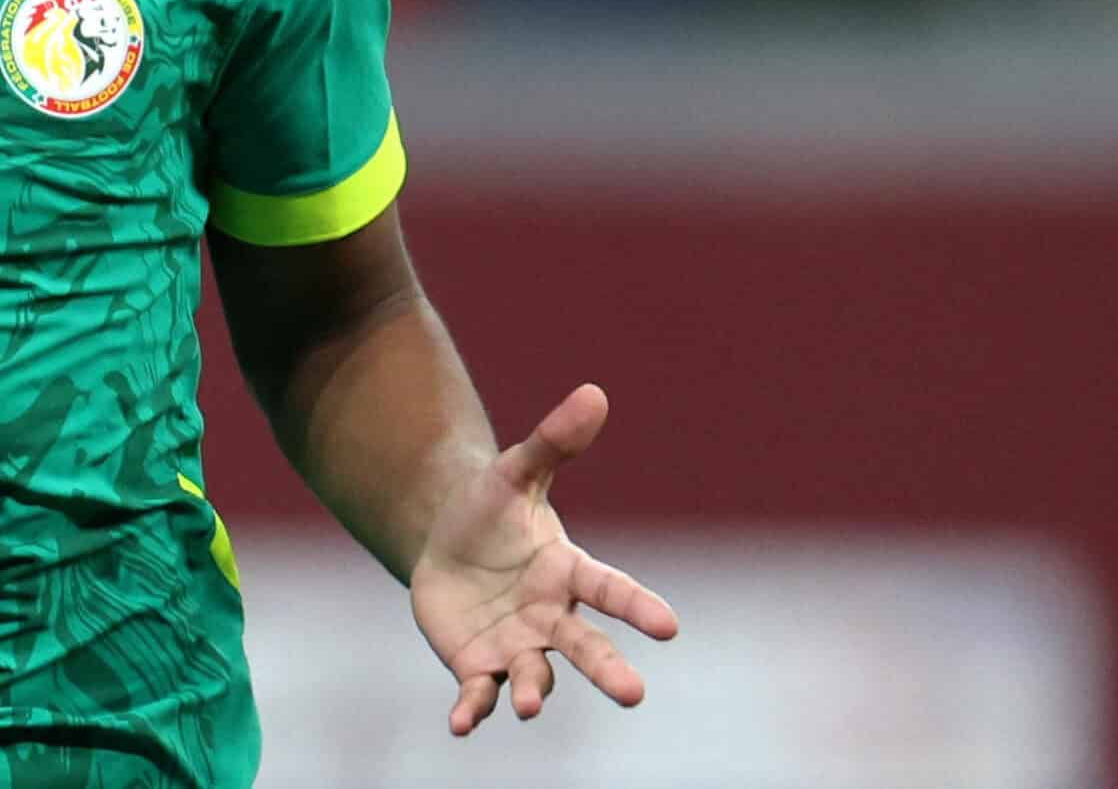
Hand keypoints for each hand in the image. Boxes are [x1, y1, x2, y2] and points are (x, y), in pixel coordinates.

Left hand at [408, 383, 677, 735]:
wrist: (446, 544)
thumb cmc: (491, 510)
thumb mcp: (515, 473)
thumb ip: (554, 441)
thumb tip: (594, 392)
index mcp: (568, 572)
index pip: (611, 589)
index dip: (638, 607)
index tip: (671, 625)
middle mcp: (551, 617)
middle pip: (585, 646)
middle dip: (608, 669)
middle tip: (634, 694)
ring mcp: (517, 646)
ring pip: (534, 675)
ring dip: (534, 691)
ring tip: (530, 706)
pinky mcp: (478, 665)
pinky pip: (479, 692)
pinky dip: (473, 709)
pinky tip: (461, 724)